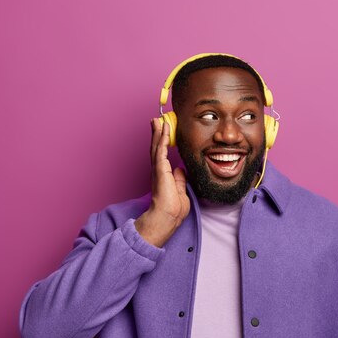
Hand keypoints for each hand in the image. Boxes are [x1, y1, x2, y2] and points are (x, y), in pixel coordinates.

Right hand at [135, 119, 190, 246]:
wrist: (167, 218)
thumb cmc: (173, 210)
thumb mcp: (180, 191)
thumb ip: (179, 180)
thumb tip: (180, 170)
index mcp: (163, 175)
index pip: (162, 155)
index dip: (162, 142)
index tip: (163, 131)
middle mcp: (158, 170)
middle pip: (156, 147)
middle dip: (157, 133)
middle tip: (156, 120)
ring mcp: (158, 170)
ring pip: (156, 146)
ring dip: (157, 132)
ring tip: (157, 120)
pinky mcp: (160, 170)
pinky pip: (161, 151)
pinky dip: (162, 139)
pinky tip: (164, 130)